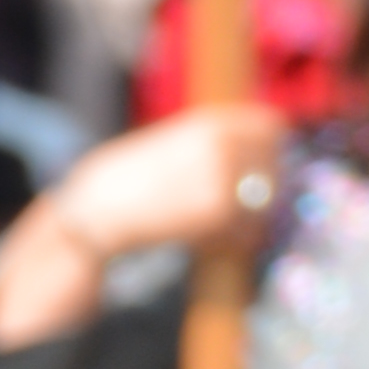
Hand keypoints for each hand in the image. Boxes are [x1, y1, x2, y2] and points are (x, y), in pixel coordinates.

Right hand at [0, 104, 282, 344]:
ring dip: (254, 216)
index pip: (270, 125)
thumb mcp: (169, 145)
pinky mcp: (214, 215)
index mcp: (209, 124)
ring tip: (227, 226)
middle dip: (268, 184)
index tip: (269, 161)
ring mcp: (220, 180)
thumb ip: (211, 142)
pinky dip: (236, 241)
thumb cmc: (130, 180)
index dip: (273, 145)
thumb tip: (266, 138)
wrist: (93, 211)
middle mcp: (220, 146)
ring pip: (265, 200)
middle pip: (275, 164)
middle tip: (251, 202)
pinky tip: (213, 244)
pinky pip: (245, 230)